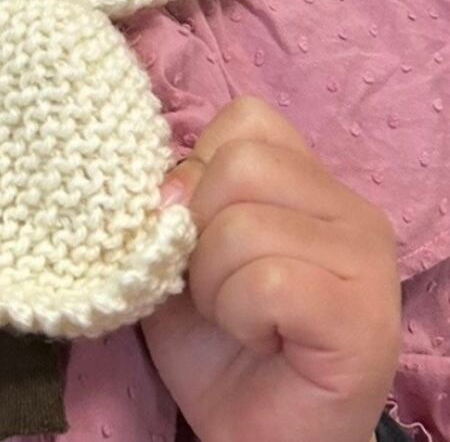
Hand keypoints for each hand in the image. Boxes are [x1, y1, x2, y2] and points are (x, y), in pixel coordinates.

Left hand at [139, 95, 400, 441]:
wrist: (254, 437)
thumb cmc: (220, 344)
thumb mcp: (181, 251)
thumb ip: (176, 199)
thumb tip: (164, 180)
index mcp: (311, 182)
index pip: (246, 120)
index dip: (197, 172)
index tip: (191, 230)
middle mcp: (352, 209)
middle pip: (242, 162)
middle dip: (198, 231)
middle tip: (214, 288)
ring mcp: (367, 261)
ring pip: (245, 223)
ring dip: (214, 284)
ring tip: (238, 321)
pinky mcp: (364, 318)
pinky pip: (269, 282)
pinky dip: (239, 316)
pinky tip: (261, 341)